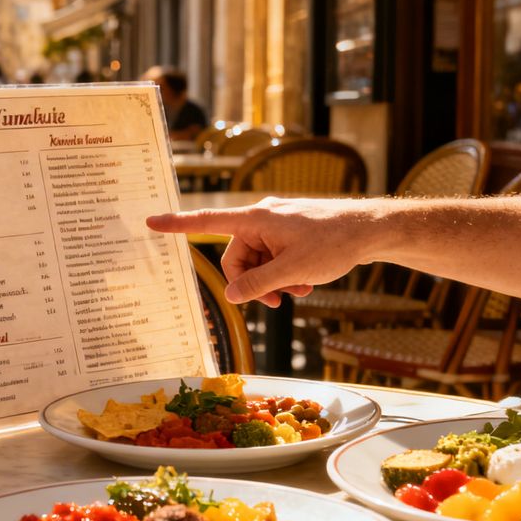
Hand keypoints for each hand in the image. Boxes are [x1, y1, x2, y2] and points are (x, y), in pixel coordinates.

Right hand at [146, 198, 367, 306]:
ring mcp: (277, 226)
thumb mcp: (291, 271)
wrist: (370, 229)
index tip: (150, 221)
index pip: (207, 221)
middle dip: (253, 282)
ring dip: (273, 282)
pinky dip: (284, 274)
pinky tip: (304, 285)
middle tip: (277, 301)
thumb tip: (231, 294)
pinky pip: (274, 257)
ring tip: (298, 292)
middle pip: (237, 257)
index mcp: (255, 219)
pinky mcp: (290, 233)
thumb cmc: (332, 242)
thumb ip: (257, 285)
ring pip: (258, 262)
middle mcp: (261, 218)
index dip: (177, 224)